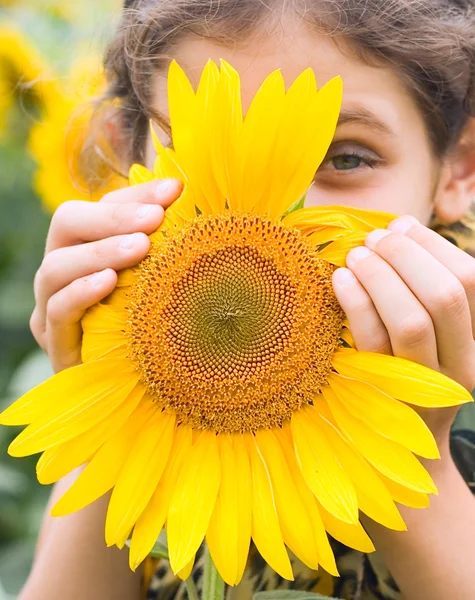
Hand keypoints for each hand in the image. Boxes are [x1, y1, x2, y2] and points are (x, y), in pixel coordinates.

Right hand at [30, 179, 182, 373]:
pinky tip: (108, 282)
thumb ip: (168, 242)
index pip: (102, 205)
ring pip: (57, 265)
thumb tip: (191, 197)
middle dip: (113, 218)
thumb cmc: (155, 323)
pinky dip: (81, 292)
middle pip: (69, 222)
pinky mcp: (55, 341)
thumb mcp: (162, 278)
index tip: (175, 190)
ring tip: (139, 247)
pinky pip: (58, 310)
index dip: (136, 194)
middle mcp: (65, 268)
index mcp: (89, 245)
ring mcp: (52, 304)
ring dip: (100, 252)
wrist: (140, 383)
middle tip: (155, 218)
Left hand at [332, 215, 474, 445]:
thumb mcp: (430, 341)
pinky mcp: (384, 396)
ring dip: (381, 275)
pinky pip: (372, 343)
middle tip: (373, 238)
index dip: (433, 244)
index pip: (471, 279)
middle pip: (446, 295)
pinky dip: (356, 302)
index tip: (401, 225)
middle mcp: (460, 364)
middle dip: (406, 254)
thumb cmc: (408, 381)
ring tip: (356, 255)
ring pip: (412, 319)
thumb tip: (395, 232)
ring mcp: (423, 386)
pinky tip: (339, 280)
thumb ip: (420, 294)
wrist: (403, 456)